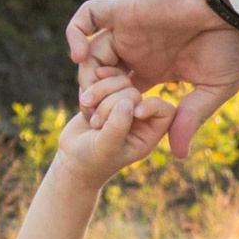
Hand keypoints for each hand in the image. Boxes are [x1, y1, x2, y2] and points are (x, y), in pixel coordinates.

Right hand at [52, 77, 186, 190]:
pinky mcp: (107, 94)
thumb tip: (127, 102)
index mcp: (149, 133)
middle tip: (96, 124)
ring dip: (100, 94)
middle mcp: (140, 116)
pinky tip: (84, 104)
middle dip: (112, 104)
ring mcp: (123, 103)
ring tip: (89, 114)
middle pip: (135, 93)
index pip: (166, 111)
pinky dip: (92, 88)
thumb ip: (118, 127)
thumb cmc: (92, 160)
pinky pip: (104, 79)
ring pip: (120, 81)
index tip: (135, 113)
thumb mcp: (105, 148)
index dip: (152, 106)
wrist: (72, 157)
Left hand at [68, 0, 238, 160]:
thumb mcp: (214, 89)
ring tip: (89, 95)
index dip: (113, 112)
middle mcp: (140, 48)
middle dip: (94, 97)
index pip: (123, 93)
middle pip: (102, 75)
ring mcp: (130, 28)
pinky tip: (80, 56)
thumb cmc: (233, 45)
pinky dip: (75, 32)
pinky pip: (88, 15)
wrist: (236, 5)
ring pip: (91, 52)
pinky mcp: (125, 9)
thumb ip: (190, 118)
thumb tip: (178, 154)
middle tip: (93, 116)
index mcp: (157, 67)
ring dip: (85, 75)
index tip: (110, 130)